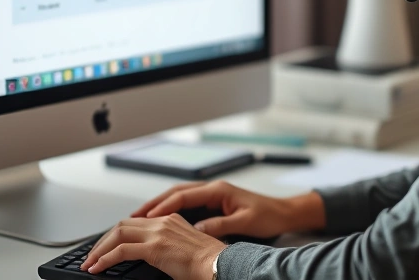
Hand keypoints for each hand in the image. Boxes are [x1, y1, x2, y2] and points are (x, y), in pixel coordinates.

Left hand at [81, 214, 223, 279]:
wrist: (219, 264)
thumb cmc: (208, 262)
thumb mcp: (184, 248)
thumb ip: (167, 247)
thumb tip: (153, 257)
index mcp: (170, 220)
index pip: (135, 222)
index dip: (117, 235)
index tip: (107, 247)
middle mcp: (162, 222)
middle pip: (122, 225)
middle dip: (103, 241)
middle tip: (92, 256)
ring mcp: (158, 233)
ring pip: (118, 235)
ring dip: (100, 250)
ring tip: (90, 263)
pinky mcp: (155, 248)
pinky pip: (121, 251)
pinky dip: (105, 259)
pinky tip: (98, 268)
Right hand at [132, 180, 325, 238]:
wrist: (284, 213)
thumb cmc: (268, 216)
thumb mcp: (244, 223)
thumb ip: (220, 225)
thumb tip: (197, 230)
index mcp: (218, 190)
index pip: (183, 196)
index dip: (162, 206)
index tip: (146, 216)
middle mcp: (213, 188)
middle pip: (176, 193)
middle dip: (154, 203)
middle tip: (133, 216)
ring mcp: (213, 194)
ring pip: (179, 197)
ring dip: (160, 206)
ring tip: (141, 218)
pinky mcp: (214, 202)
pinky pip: (188, 204)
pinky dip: (172, 211)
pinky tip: (162, 221)